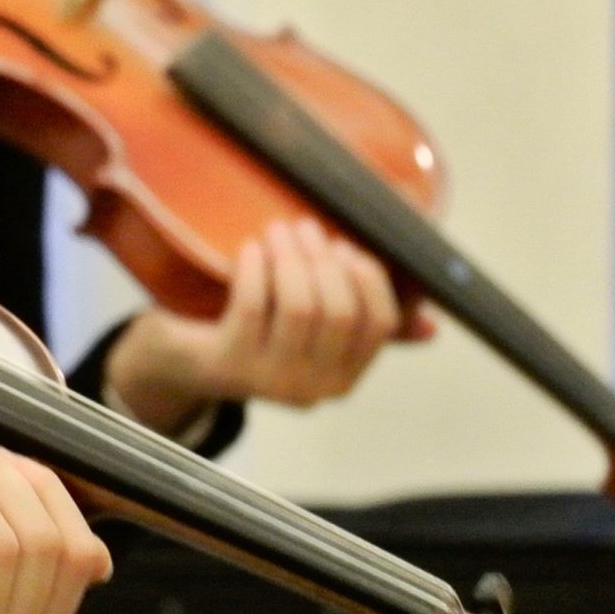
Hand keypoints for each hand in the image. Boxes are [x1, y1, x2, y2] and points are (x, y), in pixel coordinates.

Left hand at [108, 217, 433, 429]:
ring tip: (276, 231)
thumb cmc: (255, 333)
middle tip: (303, 225)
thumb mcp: (312, 332)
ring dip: (291, 258)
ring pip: (300, 306)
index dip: (368, 277)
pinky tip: (248, 249)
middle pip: (339, 310)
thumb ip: (363, 324)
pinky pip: (253, 306)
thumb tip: (432, 324)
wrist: (181, 361)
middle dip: (324, 259)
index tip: (344, 245)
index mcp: (345, 376)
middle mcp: (315, 387)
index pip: (380, 323)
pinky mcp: (230, 364)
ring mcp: (271, 381)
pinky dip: (255, 269)